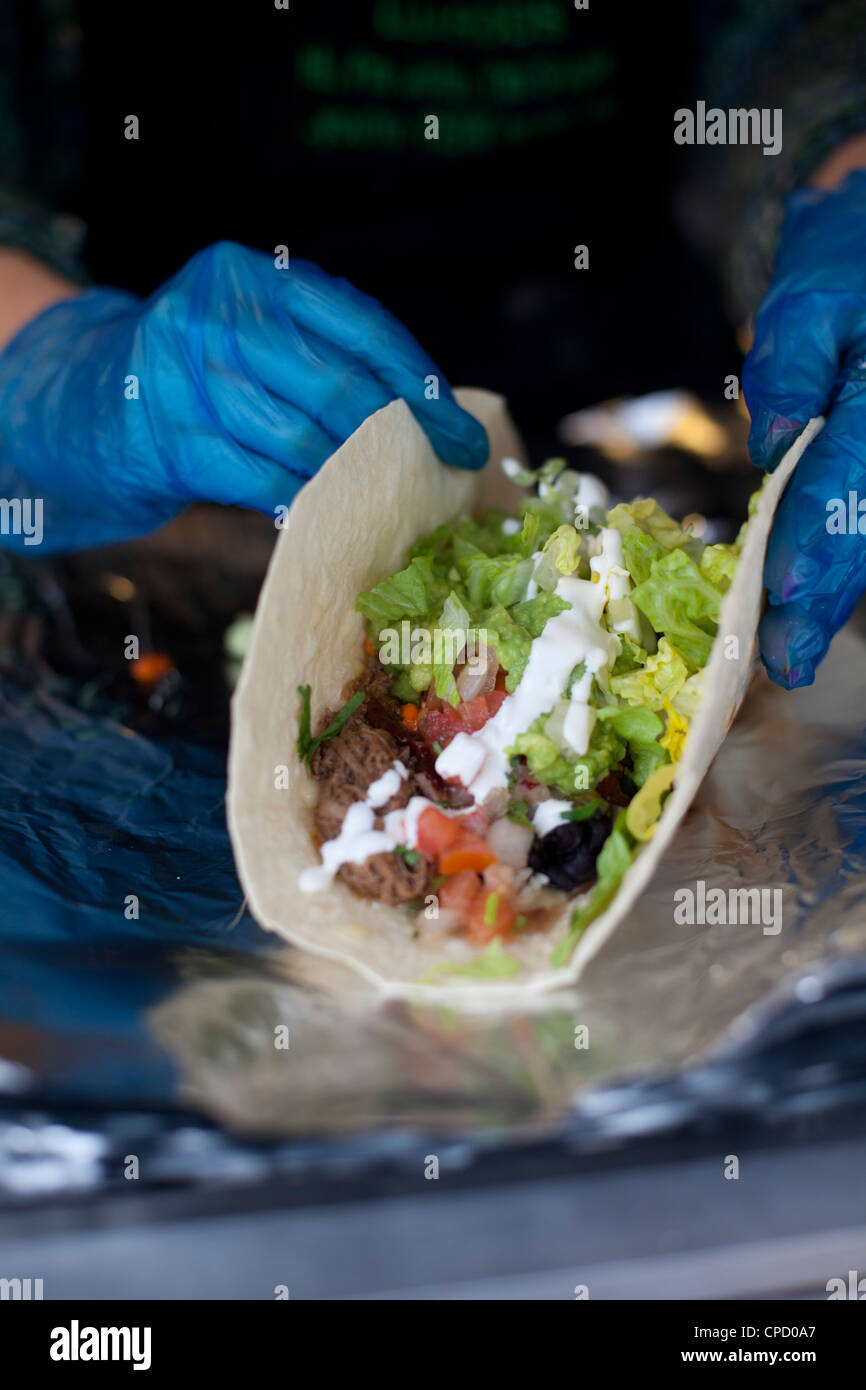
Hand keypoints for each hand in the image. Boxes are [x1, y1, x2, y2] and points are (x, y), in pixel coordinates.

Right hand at [0, 242, 488, 552]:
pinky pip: (265, 480)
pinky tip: (331, 509)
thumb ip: (322, 348)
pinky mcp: (176, 442)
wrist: (99, 403)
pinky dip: (305, 499)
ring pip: (303, 439)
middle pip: (337, 384)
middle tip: (444, 470)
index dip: (419, 383)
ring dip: (355, 474)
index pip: (360, 326)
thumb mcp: (254, 332)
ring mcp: (190, 378)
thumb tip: (429, 411)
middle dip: (403, 434)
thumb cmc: (205, 373)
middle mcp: (218, 316)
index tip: (460, 430)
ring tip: (389, 492)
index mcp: (252, 275)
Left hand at [743, 170, 865, 687]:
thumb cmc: (851, 262)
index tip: (784, 598)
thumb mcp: (812, 294)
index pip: (849, 482)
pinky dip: (839, 563)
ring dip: (833, 593)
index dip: (815, 543)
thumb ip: (793, 365)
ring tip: (790, 655)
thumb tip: (775, 445)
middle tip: (784, 663)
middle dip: (823, 596)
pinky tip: (806, 606)